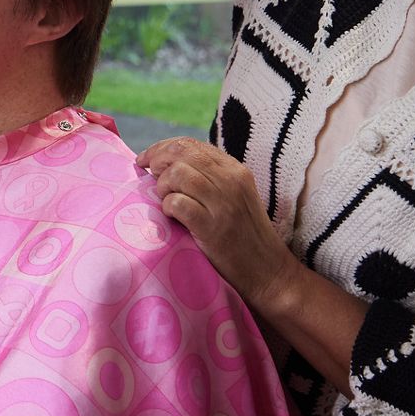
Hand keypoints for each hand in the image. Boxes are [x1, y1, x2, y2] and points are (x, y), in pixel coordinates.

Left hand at [138, 136, 299, 311]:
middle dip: (156, 160)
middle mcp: (230, 180)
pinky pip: (177, 203)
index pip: (191, 144)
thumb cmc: (244, 236)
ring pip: (177, 174)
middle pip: (181, 153)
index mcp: (235, 170)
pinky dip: (167, 206)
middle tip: (148, 175)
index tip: (146, 159)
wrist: (268, 271)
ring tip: (165, 200)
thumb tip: (166, 164)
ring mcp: (223, 203)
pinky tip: (171, 216)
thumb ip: (209, 178)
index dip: (162, 148)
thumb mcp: (234, 197)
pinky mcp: (213, 226)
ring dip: (162, 186)